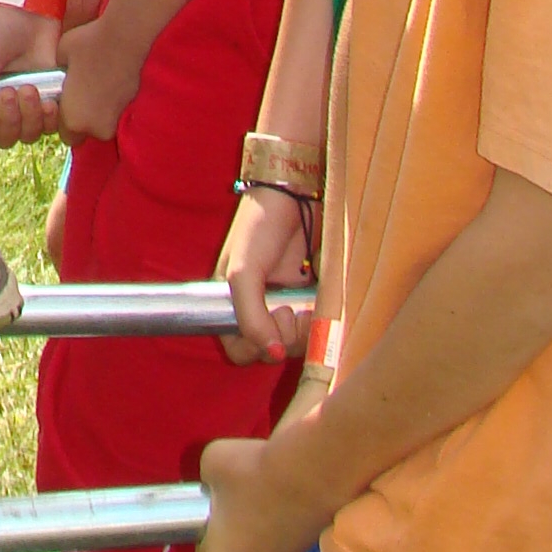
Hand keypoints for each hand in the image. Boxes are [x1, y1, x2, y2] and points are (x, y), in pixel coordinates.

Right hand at [0, 0, 61, 147]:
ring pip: (27, 135)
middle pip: (3, 139)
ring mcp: (25, 109)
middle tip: (9, 91)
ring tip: (29, 88)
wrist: (31, 15)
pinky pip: (51, 128)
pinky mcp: (48, 105)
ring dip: (29, 116)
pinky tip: (48, 101)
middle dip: (8, 120)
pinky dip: (49, 118)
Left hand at [54, 15, 147, 144]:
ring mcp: (117, 118)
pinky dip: (111, 101)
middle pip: (86, 132)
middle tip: (78, 95)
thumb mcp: (59, 59)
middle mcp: (98, 128)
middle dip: (82, 119)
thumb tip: (61, 79)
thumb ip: (57, 80)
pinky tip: (108, 80)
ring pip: (102, 122)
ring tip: (94, 84)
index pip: (65, 134)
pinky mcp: (132, 105)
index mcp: (75, 121)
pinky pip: (115, 110)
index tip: (64, 104)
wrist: (125, 37)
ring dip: (97, 110)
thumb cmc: (86, 47)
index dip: (63, 121)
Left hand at [196, 428, 329, 551]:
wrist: (307, 474)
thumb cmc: (249, 472)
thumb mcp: (210, 463)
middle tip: (242, 506)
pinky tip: (286, 513)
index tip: (215, 510)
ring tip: (267, 508)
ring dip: (263, 541)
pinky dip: (285, 538)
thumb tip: (214, 485)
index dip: (207, 529)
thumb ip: (207, 484)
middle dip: (236, 539)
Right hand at [218, 185, 316, 367]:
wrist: (295, 197)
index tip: (271, 323)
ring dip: (303, 331)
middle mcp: (259, 310)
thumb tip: (274, 354)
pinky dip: (319, 323)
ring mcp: (286, 306)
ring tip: (304, 305)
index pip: (239, 349)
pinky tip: (316, 305)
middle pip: (270, 351)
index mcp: (232, 304)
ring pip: (295, 344)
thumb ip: (250, 317)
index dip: (255, 347)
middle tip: (288, 311)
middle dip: (283, 338)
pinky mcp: (310, 300)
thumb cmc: (259, 227)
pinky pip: (316, 328)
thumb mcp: (244, 273)